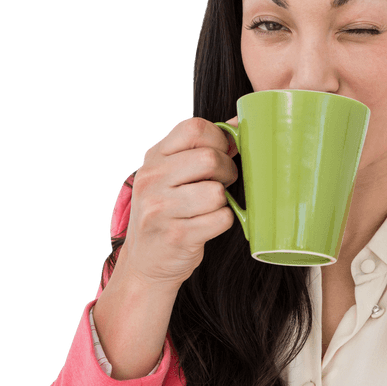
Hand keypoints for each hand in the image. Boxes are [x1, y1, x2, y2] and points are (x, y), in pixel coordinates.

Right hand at [115, 116, 240, 291]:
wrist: (145, 263)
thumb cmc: (168, 212)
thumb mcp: (172, 174)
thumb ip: (201, 148)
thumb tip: (241, 123)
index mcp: (154, 157)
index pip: (194, 128)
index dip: (219, 139)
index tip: (222, 153)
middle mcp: (152, 179)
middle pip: (210, 159)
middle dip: (227, 172)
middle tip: (221, 183)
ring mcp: (161, 208)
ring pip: (217, 192)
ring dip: (223, 201)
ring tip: (209, 207)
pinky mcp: (176, 235)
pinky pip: (221, 219)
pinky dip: (222, 222)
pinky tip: (207, 225)